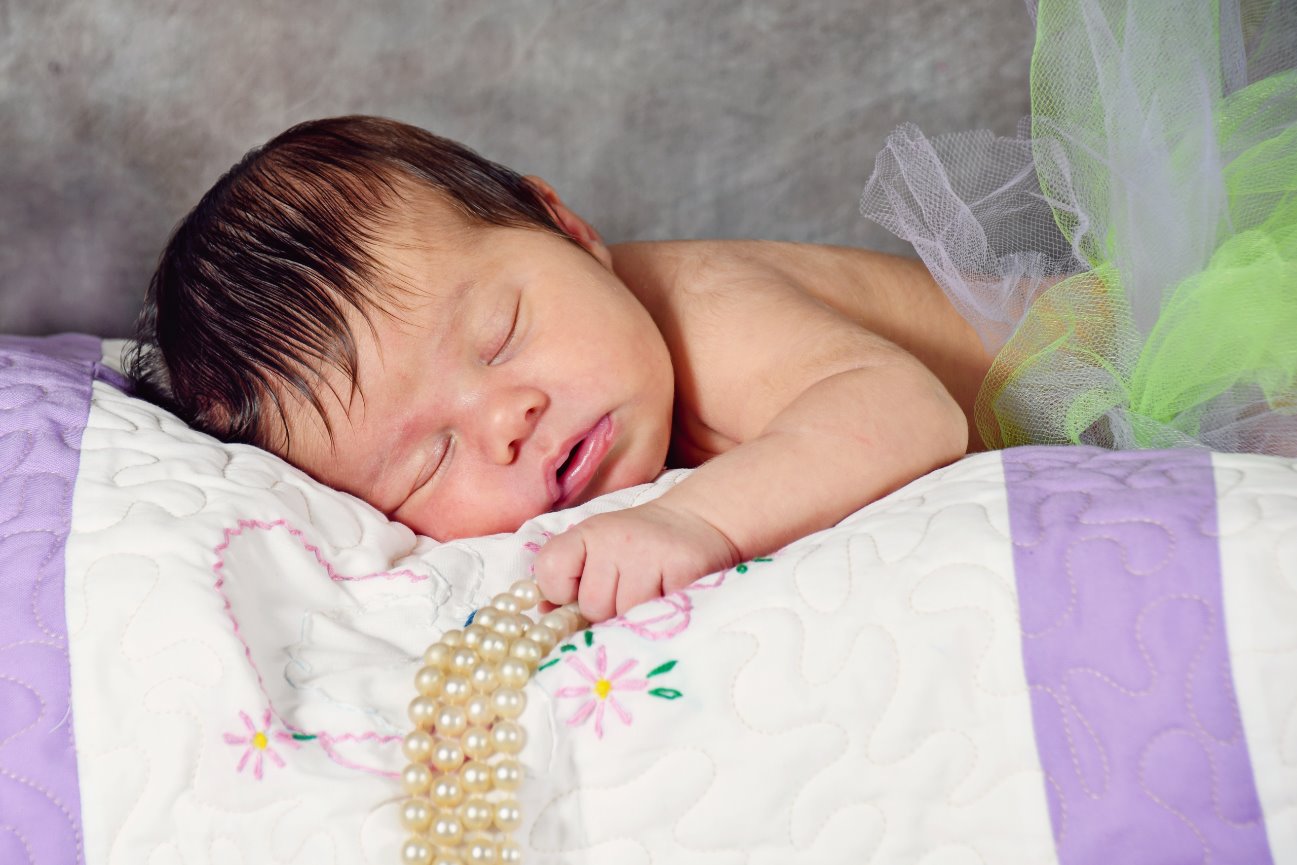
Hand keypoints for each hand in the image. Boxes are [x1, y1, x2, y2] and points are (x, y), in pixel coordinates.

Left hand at [532, 500, 740, 622]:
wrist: (699, 521)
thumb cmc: (640, 549)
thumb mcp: (597, 552)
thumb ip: (567, 583)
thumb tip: (545, 618)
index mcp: (587, 533)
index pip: (550, 570)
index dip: (563, 592)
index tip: (582, 589)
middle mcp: (615, 537)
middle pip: (592, 605)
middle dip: (607, 612)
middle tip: (629, 591)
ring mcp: (650, 553)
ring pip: (625, 616)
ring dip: (637, 617)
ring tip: (651, 594)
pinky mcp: (683, 569)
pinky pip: (659, 615)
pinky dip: (664, 616)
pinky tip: (670, 595)